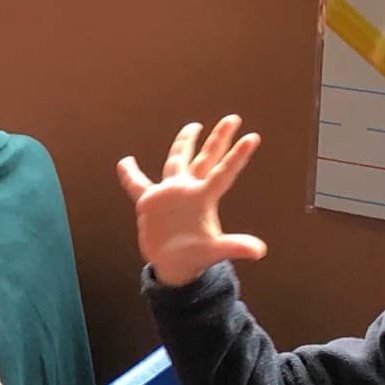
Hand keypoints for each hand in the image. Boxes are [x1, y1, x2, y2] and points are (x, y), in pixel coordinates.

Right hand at [117, 115, 267, 286]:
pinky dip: (130, 174)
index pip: (222, 172)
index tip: (252, 137)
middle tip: (233, 118)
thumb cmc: (195, 257)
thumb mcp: (214, 252)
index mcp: (203, 198)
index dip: (236, 156)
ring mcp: (170, 193)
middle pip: (205, 158)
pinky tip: (125, 162)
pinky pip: (137, 184)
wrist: (173, 265)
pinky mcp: (150, 202)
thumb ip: (234, 247)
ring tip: (194, 126)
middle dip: (218, 139)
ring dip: (184, 144)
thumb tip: (259, 251)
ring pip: (177, 161)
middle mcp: (189, 190)